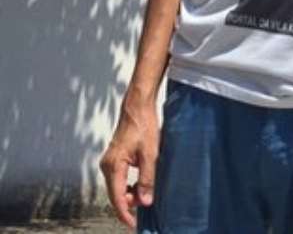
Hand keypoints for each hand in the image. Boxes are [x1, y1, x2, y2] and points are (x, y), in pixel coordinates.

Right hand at [100, 93, 159, 228]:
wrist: (138, 106)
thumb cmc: (143, 125)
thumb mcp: (150, 154)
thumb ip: (147, 179)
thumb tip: (145, 202)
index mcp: (113, 166)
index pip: (117, 198)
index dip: (126, 214)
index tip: (134, 224)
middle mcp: (107, 165)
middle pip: (115, 194)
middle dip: (130, 203)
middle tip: (146, 206)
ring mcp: (109, 162)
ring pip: (118, 187)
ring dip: (130, 194)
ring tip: (146, 192)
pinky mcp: (114, 158)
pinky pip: (119, 179)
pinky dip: (128, 185)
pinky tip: (141, 183)